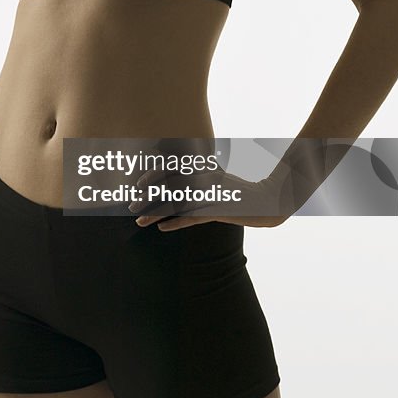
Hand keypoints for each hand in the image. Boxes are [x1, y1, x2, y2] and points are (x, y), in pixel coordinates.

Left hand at [128, 142, 289, 230]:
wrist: (267, 201)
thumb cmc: (239, 190)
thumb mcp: (217, 177)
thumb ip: (199, 173)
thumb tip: (179, 173)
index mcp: (202, 169)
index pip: (171, 168)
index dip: (151, 175)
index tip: (136, 183)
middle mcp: (204, 179)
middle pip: (168, 186)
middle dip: (147, 195)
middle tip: (130, 204)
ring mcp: (211, 195)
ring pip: (177, 203)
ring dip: (155, 213)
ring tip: (139, 221)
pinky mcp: (219, 210)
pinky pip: (193, 218)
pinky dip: (176, 223)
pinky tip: (162, 229)